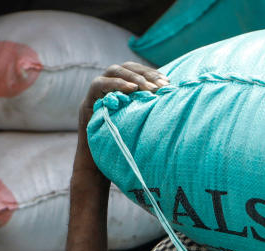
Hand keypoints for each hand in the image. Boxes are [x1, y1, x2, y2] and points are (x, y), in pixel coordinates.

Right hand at [73, 62, 167, 183]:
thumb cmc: (126, 148)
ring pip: (111, 72)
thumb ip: (151, 112)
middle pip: (123, 67)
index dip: (150, 73)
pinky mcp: (87, 105)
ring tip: (148, 88)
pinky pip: (97, 86)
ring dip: (132, 78)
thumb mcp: (142, 126)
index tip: (168, 82)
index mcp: (120, 91)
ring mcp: (95, 96)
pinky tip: (132, 90)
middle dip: (144, 74)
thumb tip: (178, 103)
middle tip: (161, 85)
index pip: (134, 71)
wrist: (100, 167)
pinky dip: (115, 84)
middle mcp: (106, 90)